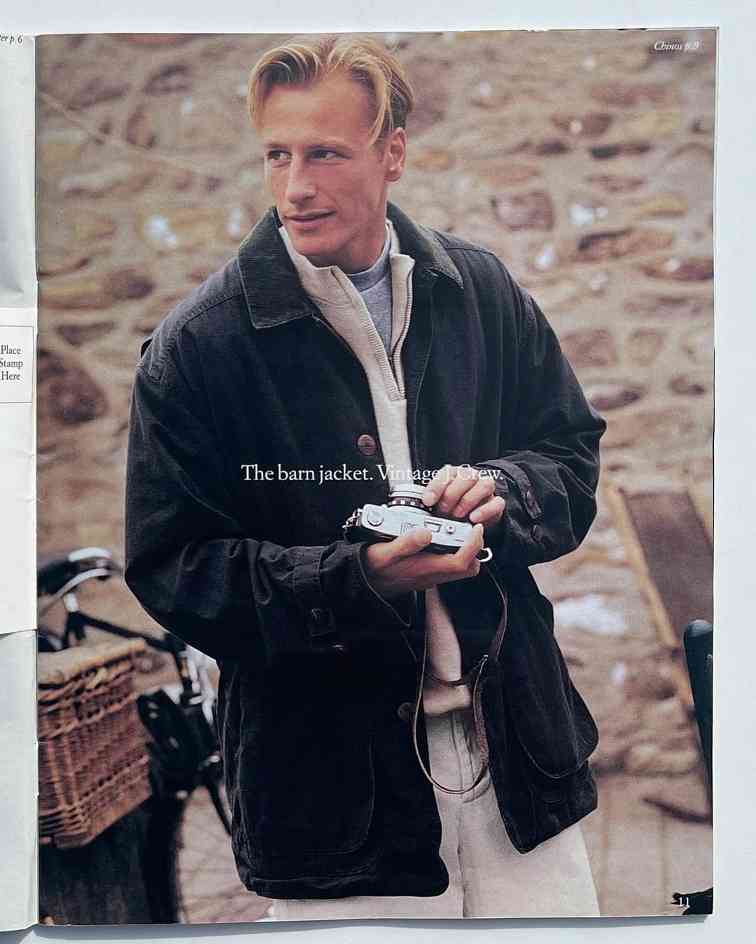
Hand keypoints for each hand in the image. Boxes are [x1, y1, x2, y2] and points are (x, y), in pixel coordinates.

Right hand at [363, 521, 484, 599]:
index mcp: (427, 568)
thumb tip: (426, 532)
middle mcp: (433, 575)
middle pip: (468, 567)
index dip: (473, 545)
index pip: (462, 561)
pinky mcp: (427, 573)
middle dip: (475, 548)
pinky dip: (453, 552)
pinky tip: (441, 539)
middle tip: (470, 529)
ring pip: (460, 567)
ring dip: (465, 550)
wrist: (365, 582)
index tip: (475, 528)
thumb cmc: (374, 567)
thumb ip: (407, 542)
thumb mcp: (386, 552)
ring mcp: (431, 576)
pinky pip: (449, 565)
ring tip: (458, 532)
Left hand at [422, 464, 505, 532]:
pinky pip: (497, 503)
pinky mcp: (496, 502)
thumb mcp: (437, 502)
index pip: (446, 473)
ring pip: (484, 485)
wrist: (472, 512)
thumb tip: (419, 509)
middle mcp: (471, 477)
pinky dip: (485, 511)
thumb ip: (431, 502)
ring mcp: (485, 488)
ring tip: (458, 515)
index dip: (436, 487)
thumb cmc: (451, 505)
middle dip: (452, 495)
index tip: (428, 501)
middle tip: (443, 510)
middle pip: (467, 476)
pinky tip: (474, 519)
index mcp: (454, 474)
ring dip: (469, 501)